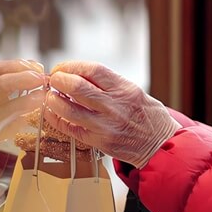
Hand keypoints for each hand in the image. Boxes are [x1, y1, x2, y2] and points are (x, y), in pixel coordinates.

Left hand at [44, 61, 179, 167]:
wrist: (160, 146)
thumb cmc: (148, 117)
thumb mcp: (134, 92)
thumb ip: (109, 83)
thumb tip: (77, 74)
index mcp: (124, 90)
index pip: (92, 70)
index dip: (71, 66)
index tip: (62, 68)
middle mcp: (114, 107)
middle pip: (77, 87)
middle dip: (59, 80)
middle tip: (53, 80)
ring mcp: (105, 126)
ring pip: (69, 109)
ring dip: (53, 100)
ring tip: (51, 96)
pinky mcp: (99, 142)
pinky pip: (70, 129)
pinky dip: (57, 119)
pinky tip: (52, 113)